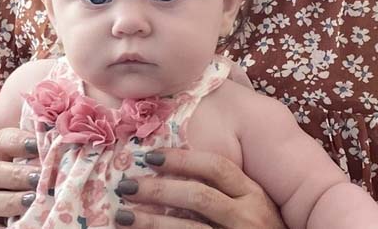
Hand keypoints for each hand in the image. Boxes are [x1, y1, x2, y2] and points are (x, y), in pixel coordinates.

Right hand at [0, 127, 41, 228]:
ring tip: (32, 201)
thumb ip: (49, 156)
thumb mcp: (39, 168)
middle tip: (40, 178)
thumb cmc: (38, 186)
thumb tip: (72, 142)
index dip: (19, 141)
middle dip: (18, 174)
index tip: (38, 146)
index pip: (3, 141)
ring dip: (12, 200)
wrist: (24, 217)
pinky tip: (23, 224)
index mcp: (2, 157)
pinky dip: (3, 228)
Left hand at [114, 148, 284, 228]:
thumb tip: (175, 176)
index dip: (181, 159)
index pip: (217, 167)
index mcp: (256, 196)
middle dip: (157, 189)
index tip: (149, 156)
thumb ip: (228, 193)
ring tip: (122, 215)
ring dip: (150, 221)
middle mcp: (249, 217)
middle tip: (126, 185)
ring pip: (188, 228)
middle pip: (198, 195)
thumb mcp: (256, 211)